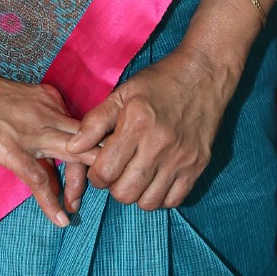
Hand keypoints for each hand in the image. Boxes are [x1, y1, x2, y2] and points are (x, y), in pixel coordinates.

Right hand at [0, 53, 87, 227]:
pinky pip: (39, 179)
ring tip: (77, 208)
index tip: (93, 169)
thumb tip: (48, 144)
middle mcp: (49, 113)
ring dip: (78, 187)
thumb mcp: (21, 101)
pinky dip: (52, 201)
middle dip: (94, 169)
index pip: (84, 128)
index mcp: (51, 100)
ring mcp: (32, 132)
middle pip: (86, 143)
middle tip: (91, 192)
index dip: (93, 150)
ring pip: (72, 158)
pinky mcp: (11, 149)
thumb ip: (39, 119)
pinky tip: (60, 218)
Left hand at [63, 46, 236, 211]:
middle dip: (114, 186)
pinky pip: (173, 201)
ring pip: (148, 202)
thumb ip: (95, 122)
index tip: (102, 164)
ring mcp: (181, 158)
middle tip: (120, 170)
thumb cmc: (160, 81)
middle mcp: (159, 144)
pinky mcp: (198, 165)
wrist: (204, 73)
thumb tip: (72, 147)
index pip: (104, 173)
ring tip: (138, 174)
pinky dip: (161, 196)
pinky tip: (158, 178)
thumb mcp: (123, 93)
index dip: (96, 174)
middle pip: (124, 193)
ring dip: (138, 193)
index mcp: (136, 124)